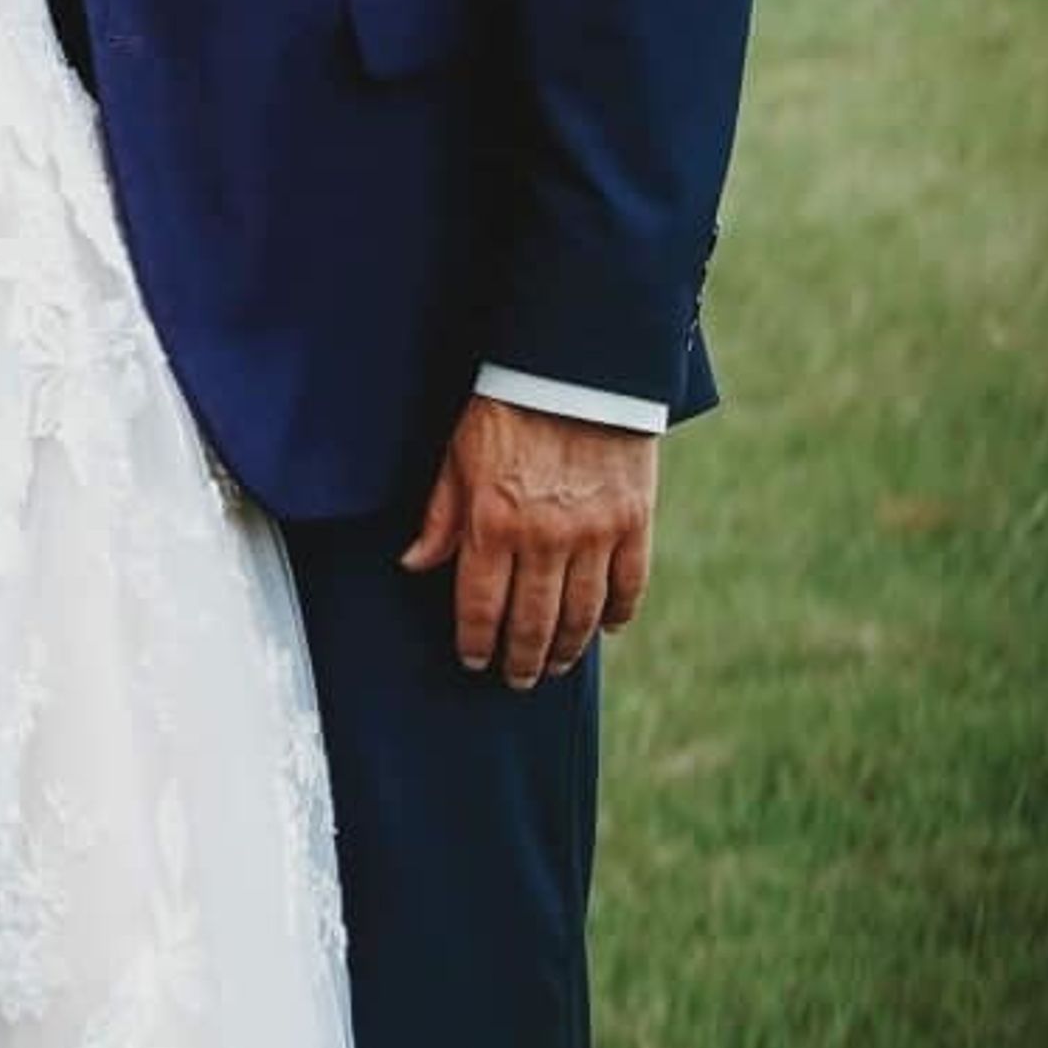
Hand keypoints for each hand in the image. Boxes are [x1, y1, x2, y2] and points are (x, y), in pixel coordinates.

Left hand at [401, 395, 655, 685]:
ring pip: (579, 615)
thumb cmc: (507, 408)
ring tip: (556, 665)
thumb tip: (414, 564)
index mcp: (492, 523)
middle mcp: (543, 538)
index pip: (480, 607)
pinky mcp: (633, 521)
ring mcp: (593, 534)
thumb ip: (440, 515)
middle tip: (518, 679)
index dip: (476, 642)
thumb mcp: (458, 454)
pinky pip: (628, 586)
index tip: (475, 660)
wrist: (576, 367)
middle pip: (532, 623)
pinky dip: (618, 614)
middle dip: (522, 660)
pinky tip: (606, 628)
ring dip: (566, 649)